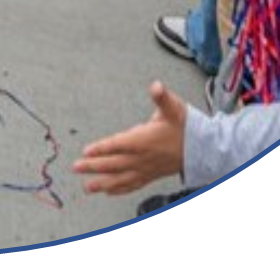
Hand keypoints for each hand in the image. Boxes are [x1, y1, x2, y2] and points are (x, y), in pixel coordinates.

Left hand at [73, 81, 187, 195]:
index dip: (102, 149)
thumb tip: (156, 86)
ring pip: (121, 178)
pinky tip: (108, 192)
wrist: (203, 148)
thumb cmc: (185, 126)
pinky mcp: (151, 175)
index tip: (86, 151)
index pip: (118, 145)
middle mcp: (143, 158)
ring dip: (103, 183)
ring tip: (87, 187)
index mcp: (145, 140)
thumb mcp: (173, 107)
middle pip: (115, 164)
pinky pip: (133, 185)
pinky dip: (119, 189)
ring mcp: (147, 169)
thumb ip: (162, 97)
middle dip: (94, 166)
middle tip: (76, 168)